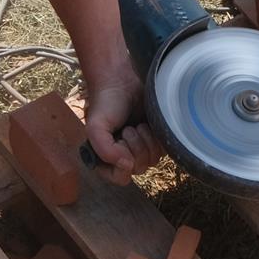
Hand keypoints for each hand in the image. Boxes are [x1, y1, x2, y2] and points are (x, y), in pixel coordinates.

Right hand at [83, 62, 159, 185]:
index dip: (124, 163)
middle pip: (139, 169)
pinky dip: (156, 137)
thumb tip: (127, 165)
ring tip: (137, 125)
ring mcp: (140, 148)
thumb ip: (103, 150)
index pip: (120, 178)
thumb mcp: (96, 127)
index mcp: (105, 159)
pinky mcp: (154, 139)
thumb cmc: (106, 103)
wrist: (121, 80)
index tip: (121, 142)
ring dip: (146, 140)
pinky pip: (162, 150)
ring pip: (152, 160)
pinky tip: (147, 124)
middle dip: (135, 146)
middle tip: (128, 128)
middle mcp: (123, 157)